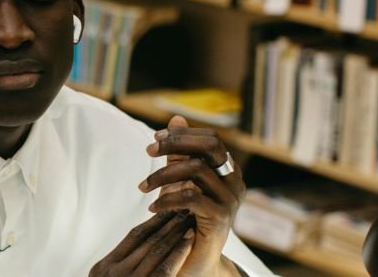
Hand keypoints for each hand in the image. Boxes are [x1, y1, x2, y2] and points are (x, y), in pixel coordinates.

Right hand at [90, 210, 195, 276]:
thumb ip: (119, 266)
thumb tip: (144, 244)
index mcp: (103, 268)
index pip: (133, 236)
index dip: (153, 222)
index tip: (168, 209)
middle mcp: (113, 273)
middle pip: (147, 241)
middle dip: (168, 223)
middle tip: (185, 208)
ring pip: (157, 250)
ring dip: (176, 232)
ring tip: (190, 219)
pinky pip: (165, 270)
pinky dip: (178, 252)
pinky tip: (189, 240)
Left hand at [138, 116, 245, 276]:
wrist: (195, 259)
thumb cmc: (188, 217)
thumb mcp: (182, 180)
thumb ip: (181, 151)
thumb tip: (176, 117)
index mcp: (229, 170)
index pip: (211, 139)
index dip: (182, 135)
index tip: (155, 138)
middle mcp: (235, 182)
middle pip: (210, 147)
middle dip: (176, 144)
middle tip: (149, 150)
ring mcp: (230, 200)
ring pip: (196, 170)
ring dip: (162, 175)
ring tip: (142, 186)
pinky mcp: (220, 219)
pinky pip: (191, 198)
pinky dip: (167, 200)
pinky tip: (152, 207)